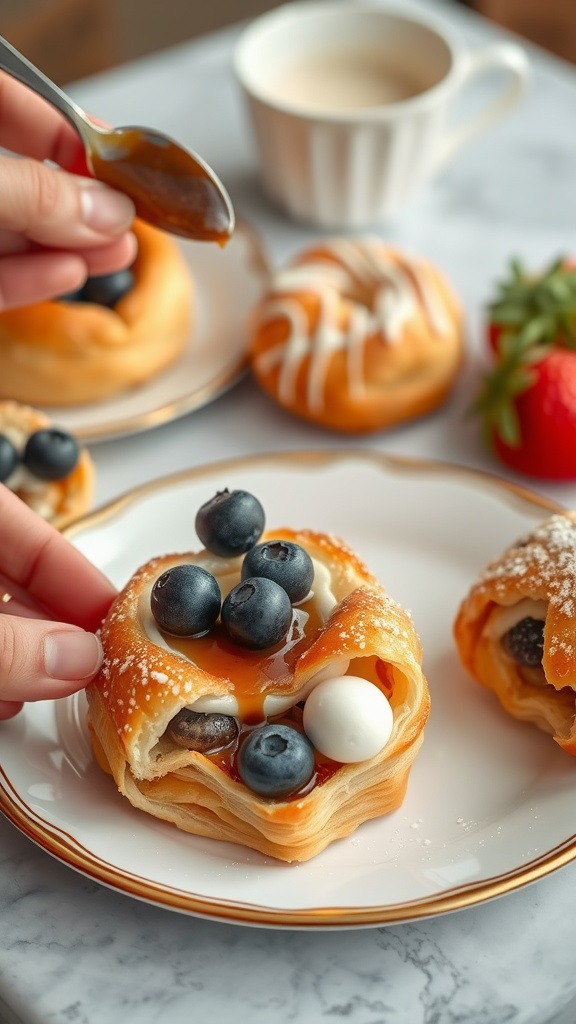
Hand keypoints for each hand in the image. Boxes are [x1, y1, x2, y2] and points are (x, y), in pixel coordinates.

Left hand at [0, 73, 136, 309]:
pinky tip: (70, 274)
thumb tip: (108, 210)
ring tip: (117, 251)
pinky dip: (30, 279)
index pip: (8, 103)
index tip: (113, 154)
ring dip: (67, 246)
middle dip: (78, 201)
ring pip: (11, 232)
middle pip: (20, 177)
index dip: (63, 126)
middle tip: (126, 215)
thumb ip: (38, 195)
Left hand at [0, 486, 116, 719]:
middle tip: (93, 663)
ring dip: (27, 652)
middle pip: (17, 576)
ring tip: (55, 687)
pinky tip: (9, 698)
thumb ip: (8, 647)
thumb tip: (78, 660)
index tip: (117, 618)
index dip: (78, 575)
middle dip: (57, 623)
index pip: (33, 534)